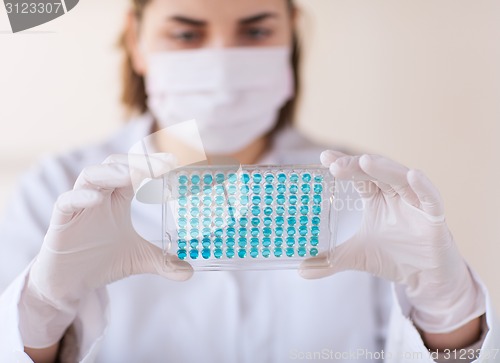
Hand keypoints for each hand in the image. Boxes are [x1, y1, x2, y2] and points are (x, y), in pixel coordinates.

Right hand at [21, 154, 191, 347]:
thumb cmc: (101, 261)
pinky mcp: (61, 222)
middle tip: (159, 165)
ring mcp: (79, 206)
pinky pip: (66, 202)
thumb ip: (163, 262)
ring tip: (130, 174)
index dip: (151, 164)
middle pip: (113, 166)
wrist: (70, 283)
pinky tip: (97, 199)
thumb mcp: (138, 259)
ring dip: (110, 172)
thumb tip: (190, 273)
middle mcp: (99, 196)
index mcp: (117, 198)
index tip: (173, 162)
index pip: (134, 172)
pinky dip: (80, 197)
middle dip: (135, 162)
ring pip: (90, 176)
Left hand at [300, 150, 484, 333]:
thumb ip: (329, 261)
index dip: (344, 164)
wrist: (424, 278)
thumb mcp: (356, 257)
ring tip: (365, 161)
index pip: (358, 175)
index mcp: (376, 197)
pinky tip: (413, 176)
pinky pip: (431, 198)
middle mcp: (395, 194)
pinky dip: (423, 187)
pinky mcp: (435, 217)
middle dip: (356, 164)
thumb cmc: (394, 257)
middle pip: (376, 172)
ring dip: (383, 168)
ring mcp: (416, 203)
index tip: (324, 158)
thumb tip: (300, 270)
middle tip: (336, 164)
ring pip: (400, 178)